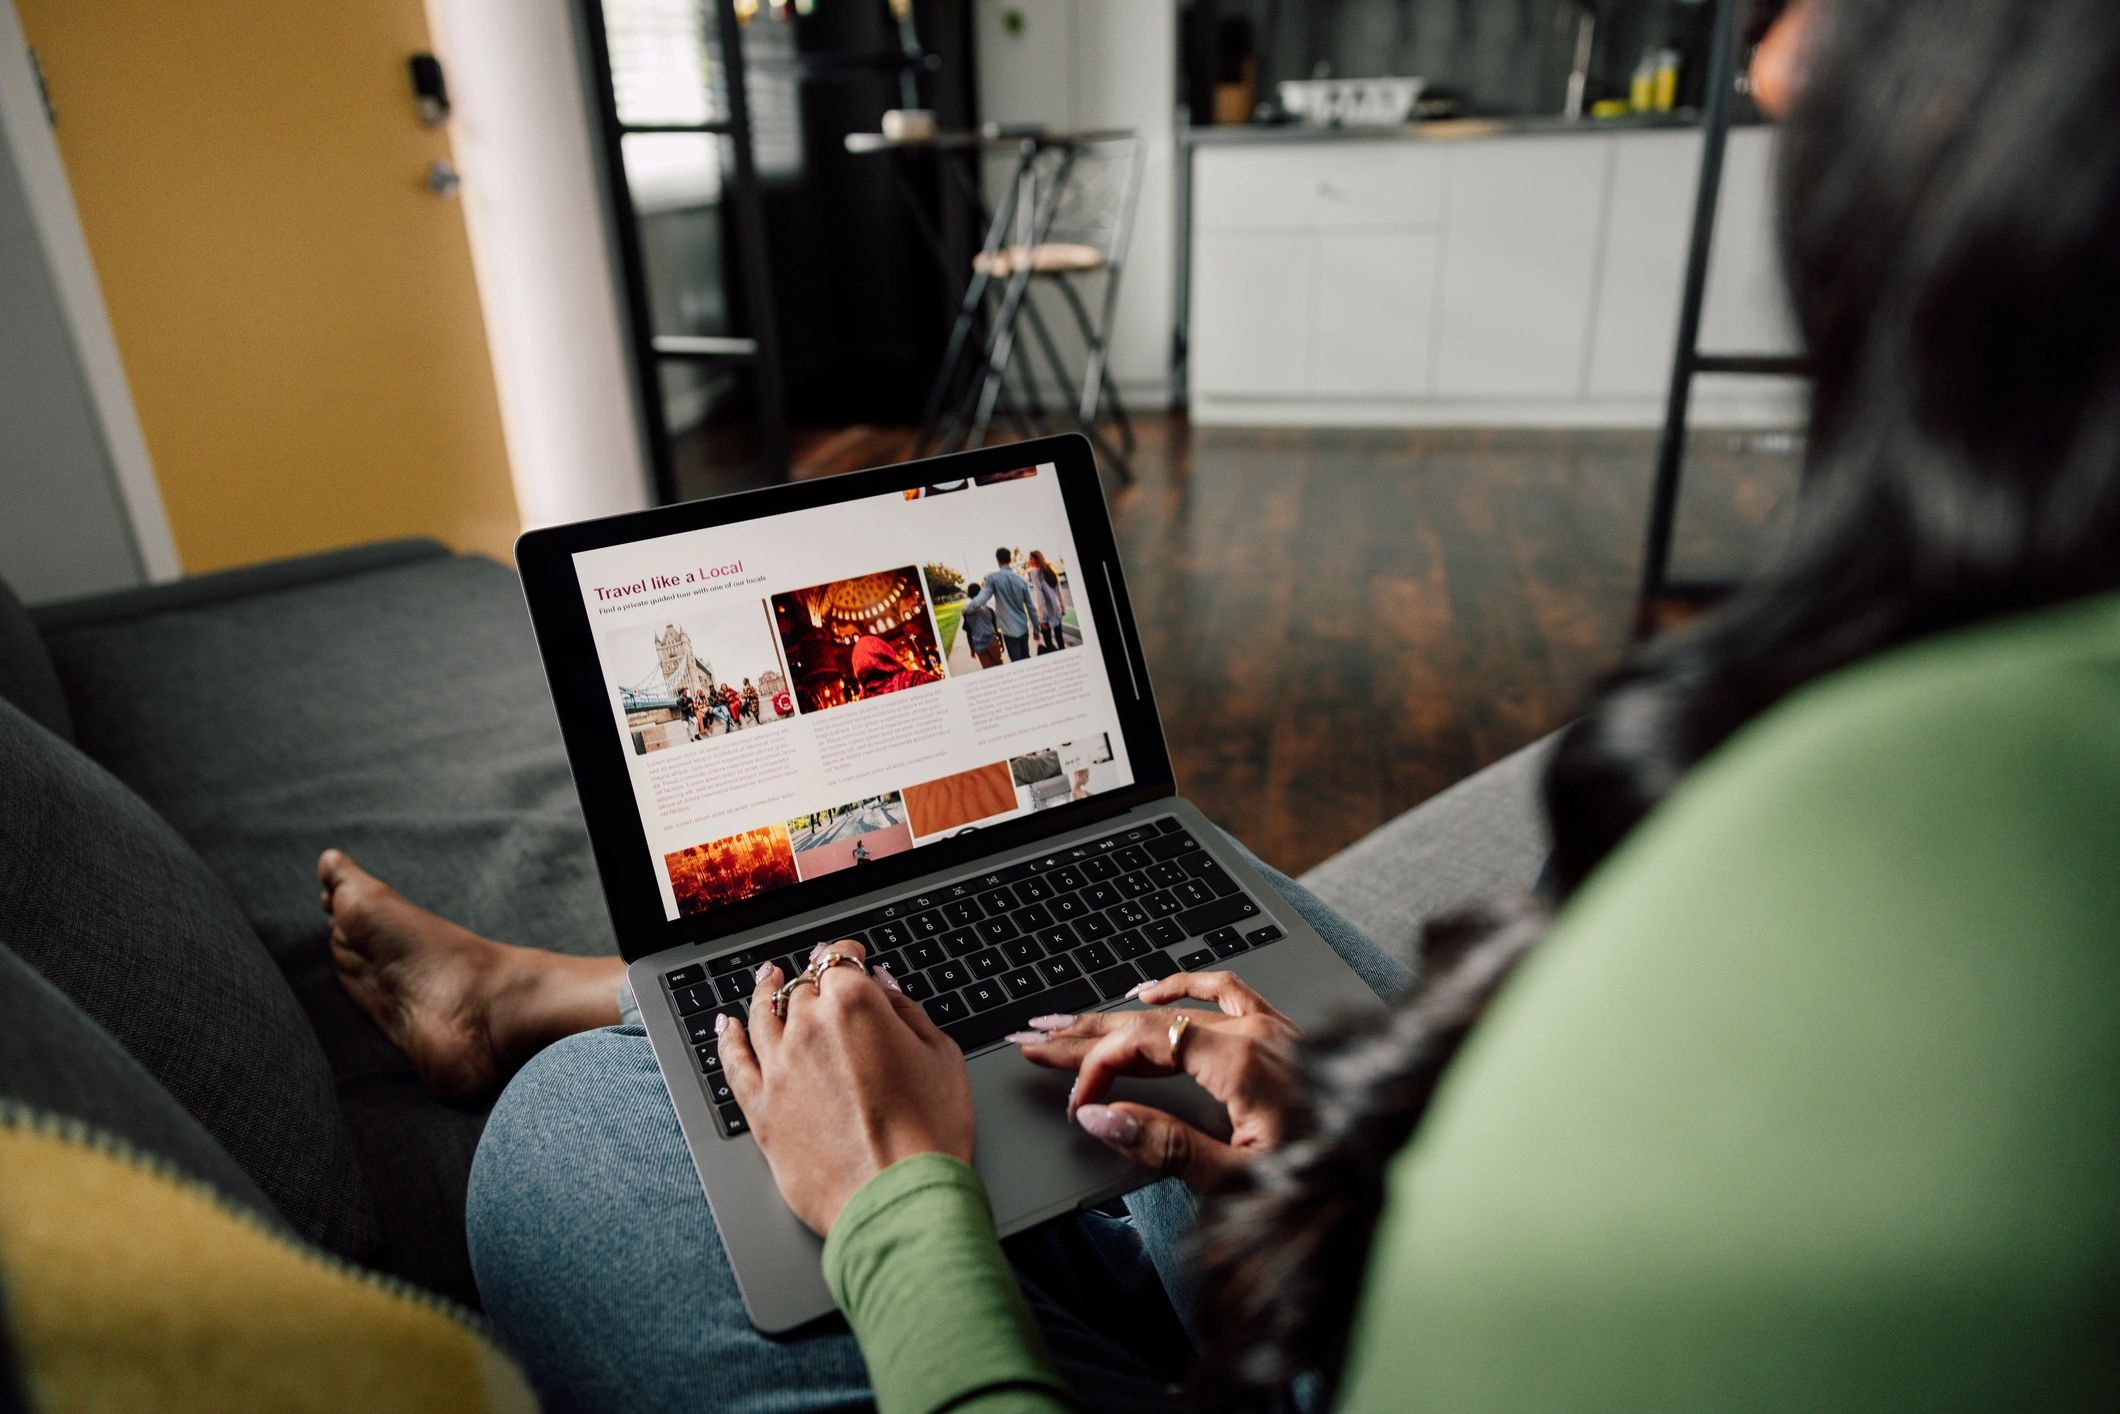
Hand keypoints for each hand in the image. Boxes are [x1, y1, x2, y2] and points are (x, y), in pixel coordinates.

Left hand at [720, 939, 973, 1234]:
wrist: (899, 1198)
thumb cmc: (929, 1133)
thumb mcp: (941, 1056)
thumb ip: (908, 1012)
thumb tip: (884, 989)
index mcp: (855, 1005)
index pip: (842, 961)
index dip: (849, 955)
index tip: (854, 956)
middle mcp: (808, 1027)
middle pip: (804, 988)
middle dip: (815, 979)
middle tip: (822, 977)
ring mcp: (779, 1067)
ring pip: (762, 1015)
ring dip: (765, 991)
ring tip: (767, 979)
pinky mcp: (761, 1109)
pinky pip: (733, 1063)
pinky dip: (726, 1039)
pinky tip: (725, 1027)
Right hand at [1014, 971, 1301, 1190]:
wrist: (1390, 1164)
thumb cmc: (1327, 1176)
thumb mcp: (1238, 1179)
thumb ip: (1164, 1146)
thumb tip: (1102, 1117)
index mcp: (1239, 1063)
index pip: (1143, 1045)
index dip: (1097, 1069)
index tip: (1076, 1104)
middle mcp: (1253, 1034)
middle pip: (1149, 1022)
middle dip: (1085, 1033)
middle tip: (1034, 1039)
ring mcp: (1269, 1029)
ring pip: (1178, 1006)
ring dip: (1119, 1012)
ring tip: (1072, 1019)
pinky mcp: (1282, 1034)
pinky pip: (1226, 991)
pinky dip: (1184, 988)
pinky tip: (1152, 992)